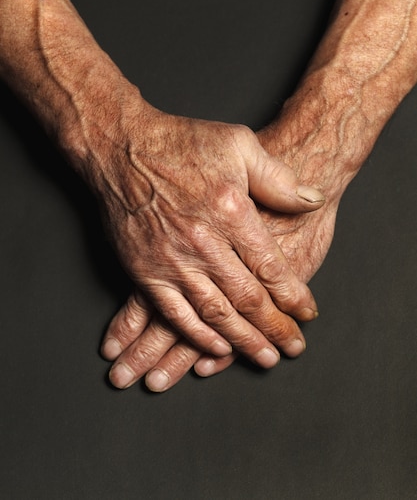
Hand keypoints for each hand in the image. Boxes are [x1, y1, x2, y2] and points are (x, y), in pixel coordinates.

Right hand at [100, 120, 331, 390]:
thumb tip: (312, 200)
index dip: (293, 294)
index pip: (270, 266)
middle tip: (293, 347)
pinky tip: (216, 349)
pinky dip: (197, 335)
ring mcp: (172, 260)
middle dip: (275, 327)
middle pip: (247, 297)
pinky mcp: (145, 271)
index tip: (307, 312)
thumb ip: (278, 179)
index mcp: (229, 211)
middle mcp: (203, 242)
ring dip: (243, 340)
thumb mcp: (239, 144)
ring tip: (265, 357)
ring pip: (215, 313)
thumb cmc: (180, 143)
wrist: (122, 149)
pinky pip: (175, 313)